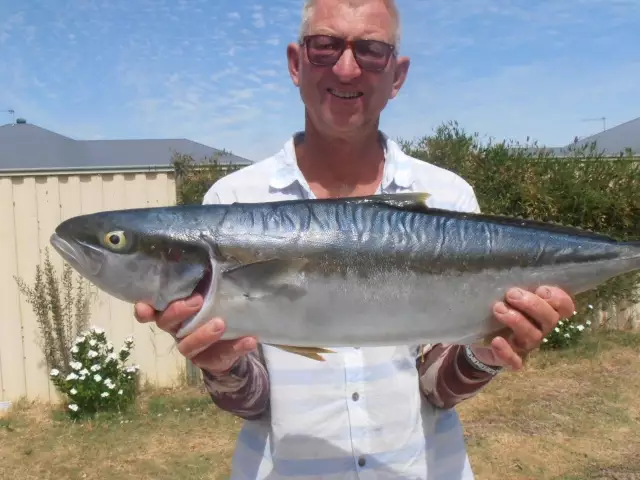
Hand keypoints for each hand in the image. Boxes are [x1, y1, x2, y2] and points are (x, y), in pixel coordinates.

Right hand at [134, 293, 257, 374]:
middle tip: (197, 301)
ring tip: (220, 324)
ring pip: (189, 345)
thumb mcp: (208, 292)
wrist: (230, 342)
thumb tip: (211, 256)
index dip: (144, 310)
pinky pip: (222, 356)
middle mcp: (177, 330)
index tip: (144, 307)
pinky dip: (237, 347)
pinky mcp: (209, 360)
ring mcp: (191, 347)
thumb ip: (204, 281)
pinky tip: (249, 340)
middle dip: (178, 312)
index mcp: (172, 312)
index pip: (151, 311)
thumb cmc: (213, 308)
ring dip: (204, 334)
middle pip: (167, 324)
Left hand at [472, 285, 574, 369]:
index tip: (540, 289)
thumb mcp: (505, 294)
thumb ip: (513, 284)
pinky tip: (496, 340)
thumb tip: (505, 266)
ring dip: (517, 321)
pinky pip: (514, 361)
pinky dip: (506, 352)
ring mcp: (525, 346)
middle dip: (533, 305)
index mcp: (542, 311)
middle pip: (549, 320)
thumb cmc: (497, 309)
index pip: (565, 307)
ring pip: (533, 337)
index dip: (558, 299)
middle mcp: (538, 329)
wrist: (478, 336)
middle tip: (511, 294)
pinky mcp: (508, 359)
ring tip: (498, 308)